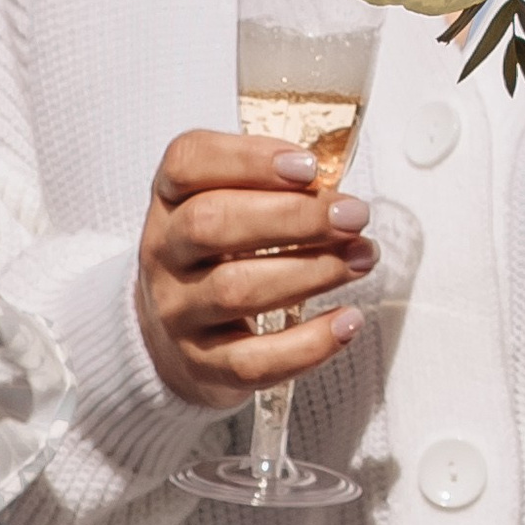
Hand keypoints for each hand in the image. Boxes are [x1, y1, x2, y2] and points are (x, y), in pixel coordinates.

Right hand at [136, 131, 377, 405]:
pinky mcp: (202, 366)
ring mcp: (177, 313)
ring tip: (361, 258)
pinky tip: (348, 321)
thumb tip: (337, 194)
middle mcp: (163, 254)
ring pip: (236, 290)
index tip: (310, 166)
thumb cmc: (216, 258)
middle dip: (294, 216)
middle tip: (353, 215)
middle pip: (212, 223)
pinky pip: (253, 360)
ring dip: (313, 271)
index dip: (248, 159)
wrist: (168, 342)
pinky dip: (308, 343)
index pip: (187, 163)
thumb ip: (271, 189)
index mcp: (170, 201)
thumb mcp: (224, 208)